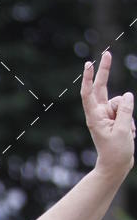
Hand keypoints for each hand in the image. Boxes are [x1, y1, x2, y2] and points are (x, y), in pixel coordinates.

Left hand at [81, 50, 134, 178]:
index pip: (89, 94)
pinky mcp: (115, 119)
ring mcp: (107, 116)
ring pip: (121, 102)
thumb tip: (127, 95)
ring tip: (128, 131)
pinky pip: (126, 110)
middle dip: (105, 71)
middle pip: (102, 88)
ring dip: (128, 114)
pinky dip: (130, 120)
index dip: (89, 78)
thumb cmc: (116, 152)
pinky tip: (130, 133)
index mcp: (94, 117)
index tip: (89, 64)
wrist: (116, 166)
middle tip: (107, 53)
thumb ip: (125, 110)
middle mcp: (98, 114)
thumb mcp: (123, 129)